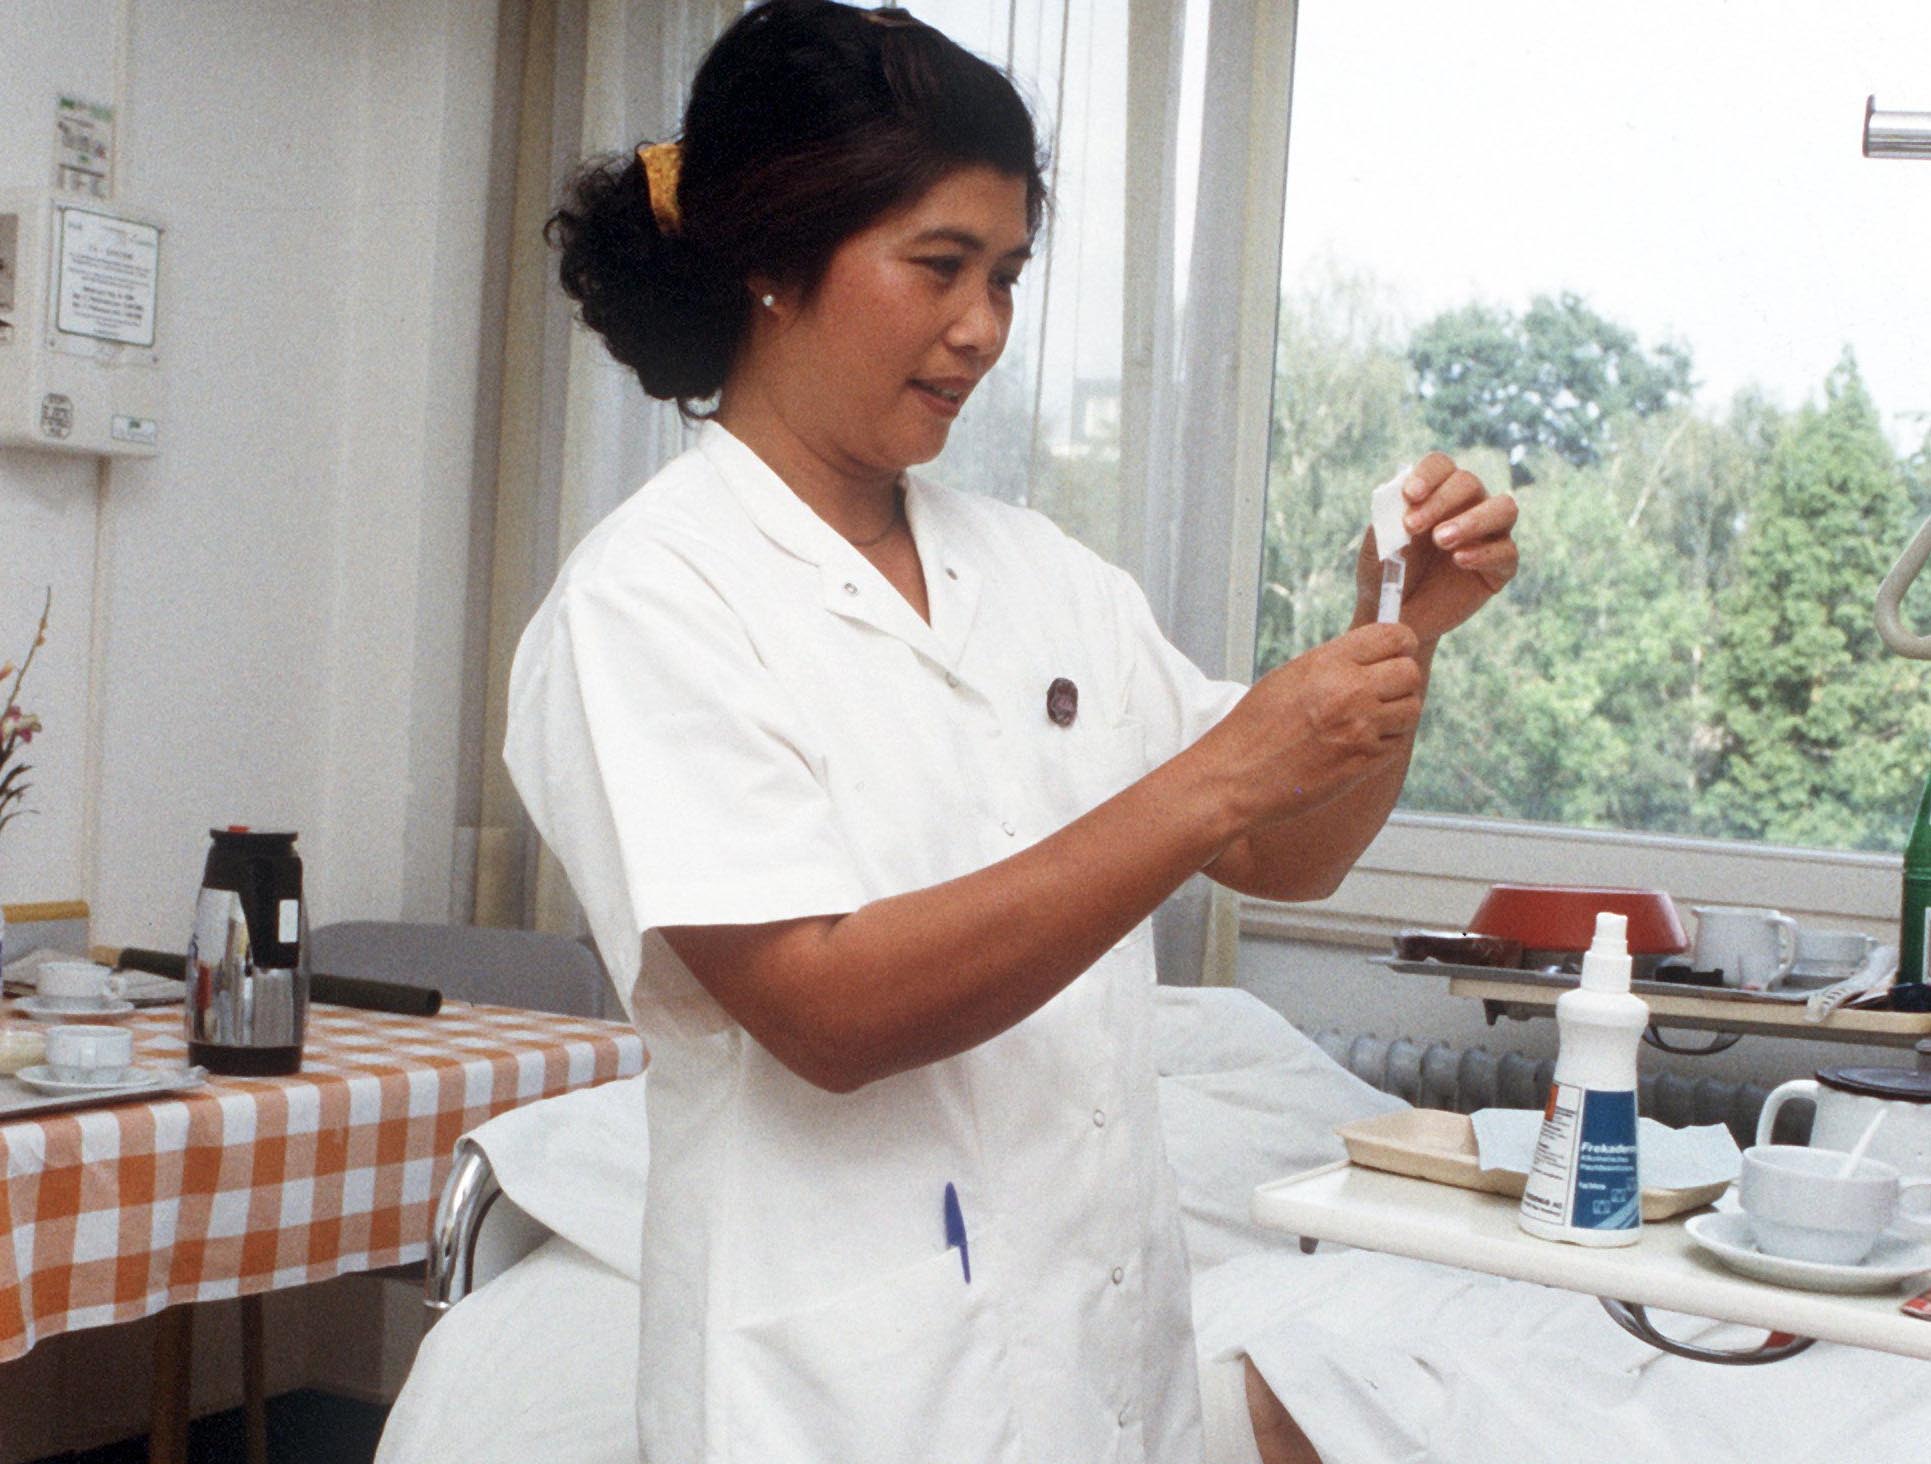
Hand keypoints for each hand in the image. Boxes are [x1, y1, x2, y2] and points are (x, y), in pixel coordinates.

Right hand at [1203, 622, 1423, 828]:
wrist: (1238, 777)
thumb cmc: (1256, 726)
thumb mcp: (1291, 676)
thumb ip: (1336, 662)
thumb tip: (1375, 655)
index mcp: (1328, 663)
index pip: (1394, 637)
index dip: (1401, 643)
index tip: (1396, 652)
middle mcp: (1350, 691)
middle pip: (1410, 673)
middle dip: (1400, 679)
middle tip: (1381, 689)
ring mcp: (1361, 729)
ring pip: (1411, 709)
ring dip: (1396, 713)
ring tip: (1366, 719)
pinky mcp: (1365, 762)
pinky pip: (1397, 742)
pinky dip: (1385, 742)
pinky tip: (1356, 743)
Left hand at [1357, 451, 1517, 643]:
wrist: (1395, 616)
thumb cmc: (1385, 573)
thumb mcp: (1377, 545)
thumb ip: (1387, 517)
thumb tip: (1399, 492)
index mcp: (1435, 493)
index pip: (1441, 466)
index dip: (1428, 475)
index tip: (1409, 495)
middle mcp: (1467, 506)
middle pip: (1469, 483)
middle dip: (1441, 501)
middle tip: (1412, 527)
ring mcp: (1489, 534)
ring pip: (1504, 508)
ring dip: (1472, 520)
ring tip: (1441, 540)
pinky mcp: (1501, 566)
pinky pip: (1507, 552)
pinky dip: (1483, 553)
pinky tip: (1459, 561)